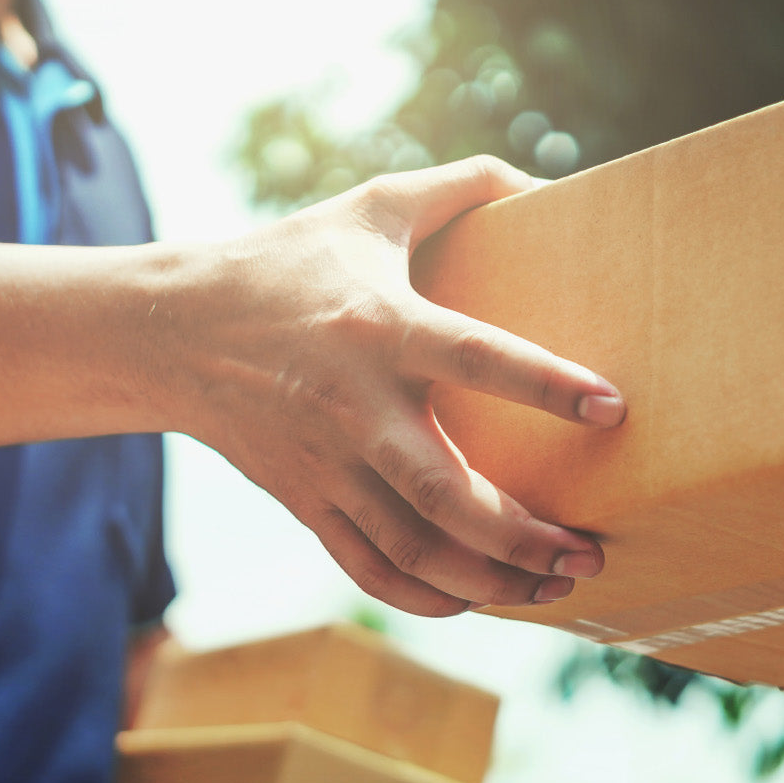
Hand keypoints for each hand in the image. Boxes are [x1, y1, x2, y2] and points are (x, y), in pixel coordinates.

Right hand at [161, 156, 623, 616]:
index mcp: (381, 326)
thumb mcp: (372, 206)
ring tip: (555, 586)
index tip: (612, 408)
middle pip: (443, 491)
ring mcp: (327, 464)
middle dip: (522, 535)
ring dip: (490, 581)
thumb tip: (551, 183)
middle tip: (590, 551)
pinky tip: (479, 600)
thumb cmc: (290, 260)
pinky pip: (369, 568)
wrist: (171, 330)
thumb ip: (464, 186)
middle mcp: (355, 405)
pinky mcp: (305, 501)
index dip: (544, 384)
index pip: (473, 356)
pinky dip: (427, 598)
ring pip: (413, 548)